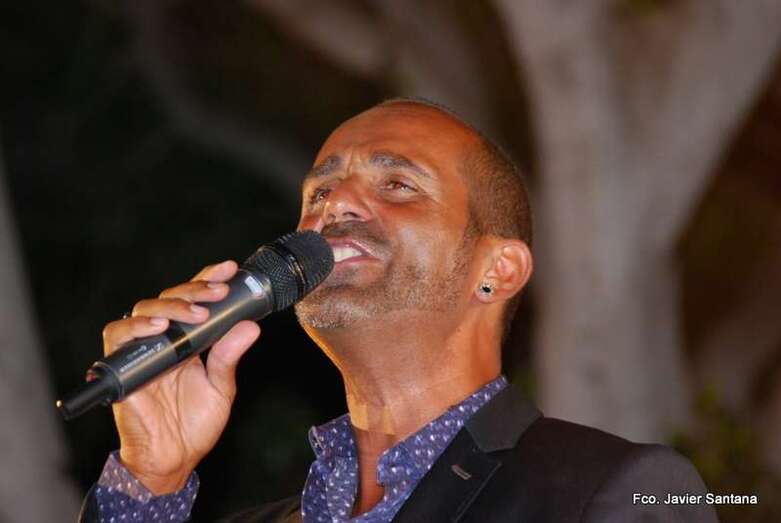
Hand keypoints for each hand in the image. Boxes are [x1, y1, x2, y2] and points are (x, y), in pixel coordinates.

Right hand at [102, 260, 259, 494]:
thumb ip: (230, 356)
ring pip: (145, 309)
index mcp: (188, 340)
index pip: (195, 299)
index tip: (230, 269)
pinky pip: (118, 336)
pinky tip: (158, 325)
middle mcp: (164, 340)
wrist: (173, 458)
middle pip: (171, 297)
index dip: (208, 279)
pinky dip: (135, 327)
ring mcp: (142, 350)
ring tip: (195, 313)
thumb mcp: (221, 387)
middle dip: (195, 289)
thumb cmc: (195, 425)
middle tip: (218, 292)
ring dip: (171, 304)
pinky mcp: (123, 366)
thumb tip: (250, 326)